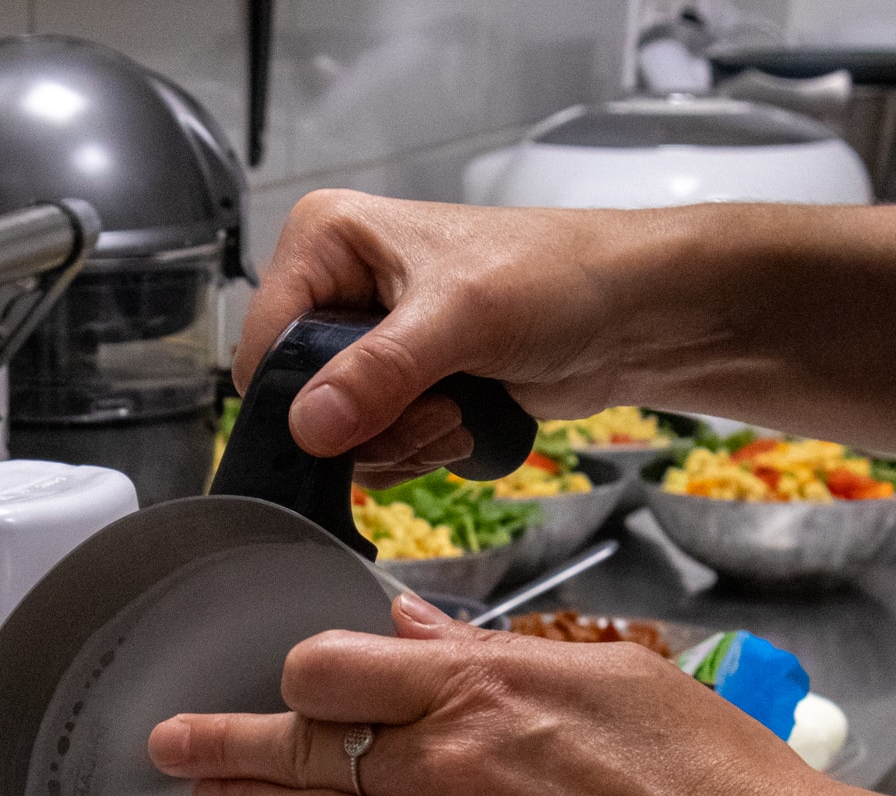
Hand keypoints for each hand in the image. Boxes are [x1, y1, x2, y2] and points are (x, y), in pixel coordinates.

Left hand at [148, 594, 843, 795]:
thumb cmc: (711, 782)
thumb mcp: (612, 675)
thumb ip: (495, 654)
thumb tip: (412, 628)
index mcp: (479, 695)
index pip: (334, 669)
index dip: (299, 673)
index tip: (289, 678)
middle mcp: (440, 775)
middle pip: (298, 754)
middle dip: (221, 747)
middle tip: (170, 744)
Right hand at [236, 193, 895, 481]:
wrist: (632, 314)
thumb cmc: (560, 279)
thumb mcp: (461, 319)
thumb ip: (379, 373)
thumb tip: (310, 426)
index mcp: (325, 242)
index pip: (263, 348)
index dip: (303, 401)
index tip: (362, 416)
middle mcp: (336, 288)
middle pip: (298, 404)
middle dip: (368, 428)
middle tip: (434, 409)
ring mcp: (367, 343)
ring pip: (336, 439)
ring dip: (400, 446)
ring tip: (458, 410)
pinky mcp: (398, 387)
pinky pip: (372, 450)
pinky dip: (416, 453)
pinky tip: (461, 424)